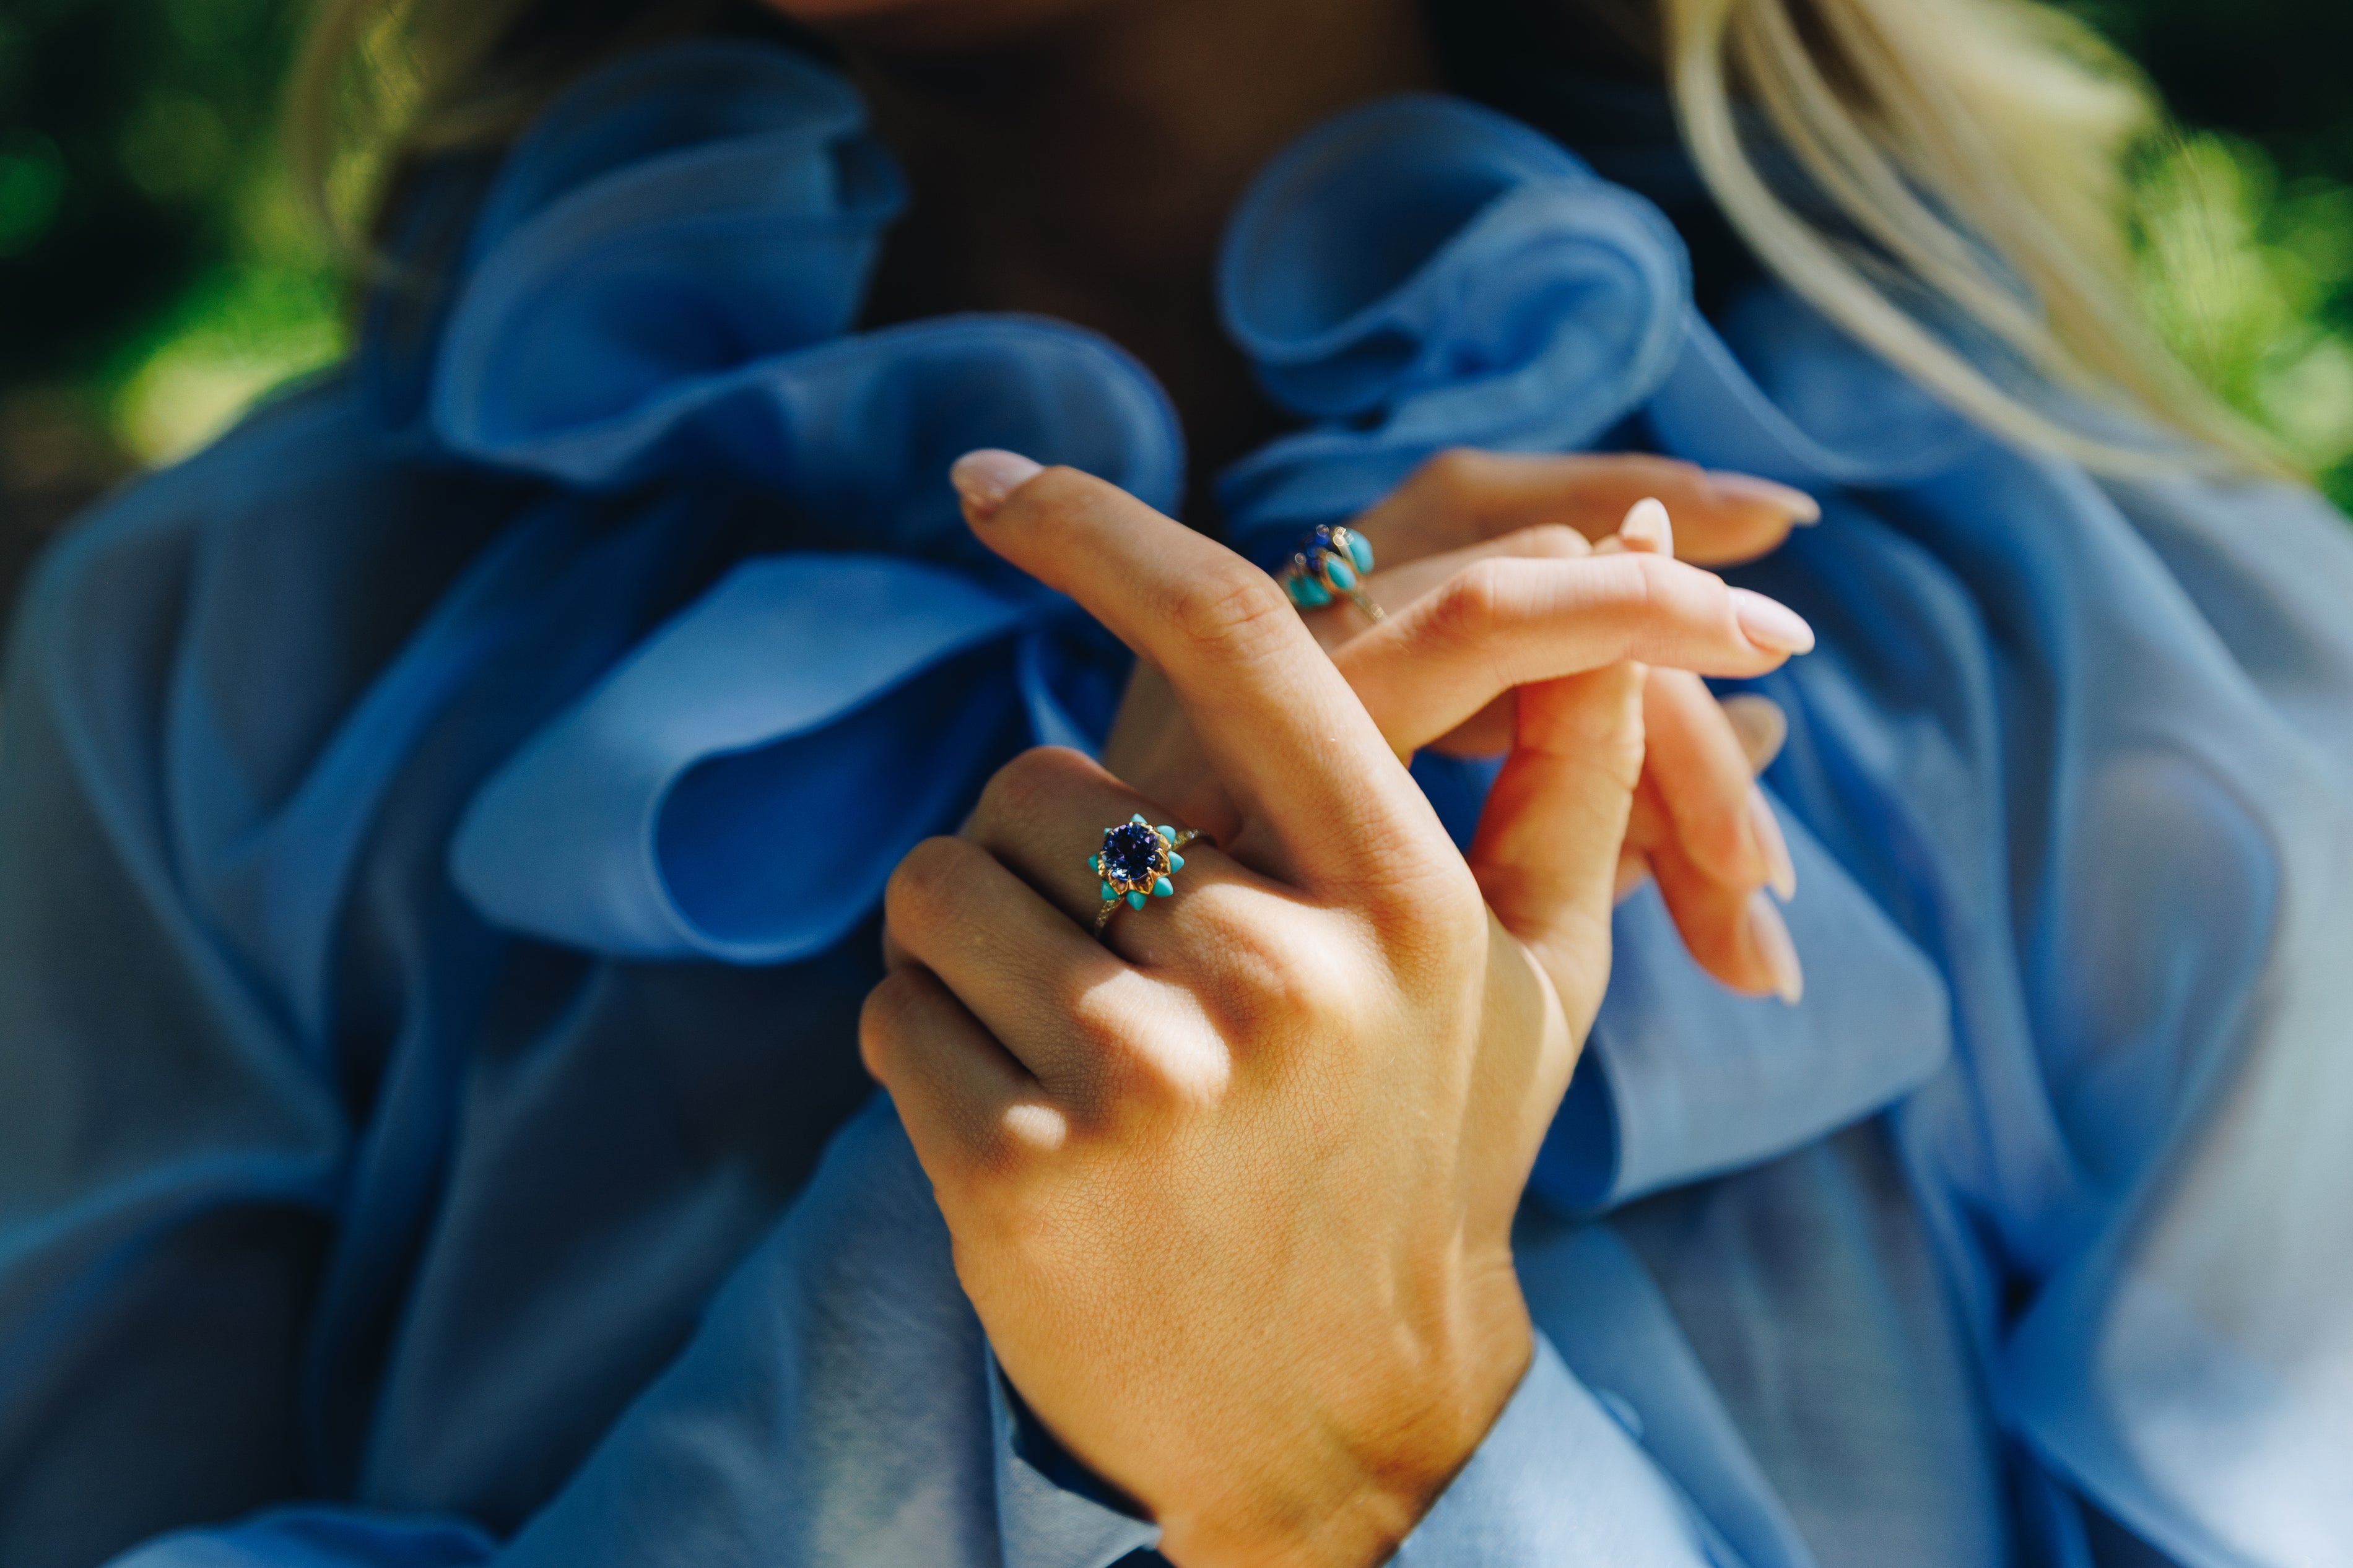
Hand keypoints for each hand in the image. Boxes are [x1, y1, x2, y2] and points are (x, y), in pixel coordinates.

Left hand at [865, 457, 1808, 1565]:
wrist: (1336, 1424)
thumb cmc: (1425, 1165)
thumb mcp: (1537, 974)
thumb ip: (1581, 759)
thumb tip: (1646, 541)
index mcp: (1406, 902)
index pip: (1247, 634)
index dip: (1103, 529)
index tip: (989, 477)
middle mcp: (1285, 977)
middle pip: (1043, 777)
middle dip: (1045, 846)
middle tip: (1117, 959)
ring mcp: (1150, 1080)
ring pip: (946, 881)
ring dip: (980, 947)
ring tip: (1085, 1051)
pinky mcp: (1021, 1177)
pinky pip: (890, 1009)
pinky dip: (929, 1046)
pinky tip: (1031, 1134)